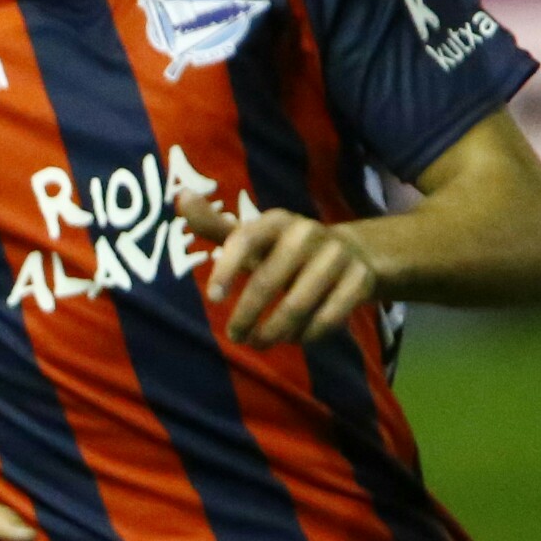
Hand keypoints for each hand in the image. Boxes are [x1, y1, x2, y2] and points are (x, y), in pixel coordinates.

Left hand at [178, 194, 376, 348]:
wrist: (350, 253)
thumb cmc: (281, 250)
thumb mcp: (251, 237)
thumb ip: (214, 225)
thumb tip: (180, 198)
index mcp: (275, 221)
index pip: (244, 240)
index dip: (227, 268)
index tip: (213, 298)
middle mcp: (307, 233)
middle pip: (268, 282)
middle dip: (246, 316)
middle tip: (235, 336)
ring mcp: (337, 256)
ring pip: (297, 305)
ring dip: (274, 332)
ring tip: (260, 342)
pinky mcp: (360, 280)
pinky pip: (328, 317)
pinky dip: (307, 335)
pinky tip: (294, 340)